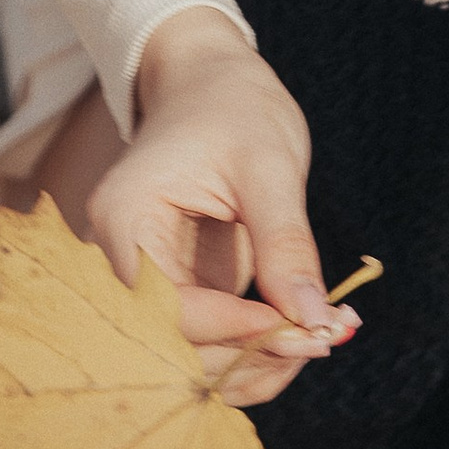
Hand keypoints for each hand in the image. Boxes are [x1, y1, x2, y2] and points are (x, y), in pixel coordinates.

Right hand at [86, 8, 350, 391]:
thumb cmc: (234, 107)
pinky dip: (253, 353)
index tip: (305, 329)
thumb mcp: (269, 165)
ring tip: (323, 337)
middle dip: (248, 357)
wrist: (213, 84)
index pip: (165, 309)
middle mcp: (122, 262)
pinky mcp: (180, 292)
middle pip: (170, 348)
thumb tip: (314, 320)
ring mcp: (150, 281)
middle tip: (325, 339)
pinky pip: (207, 344)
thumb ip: (285, 243)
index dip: (234, 330)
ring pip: (188, 358)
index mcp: (124, 221)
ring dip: (254, 365)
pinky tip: (304, 334)